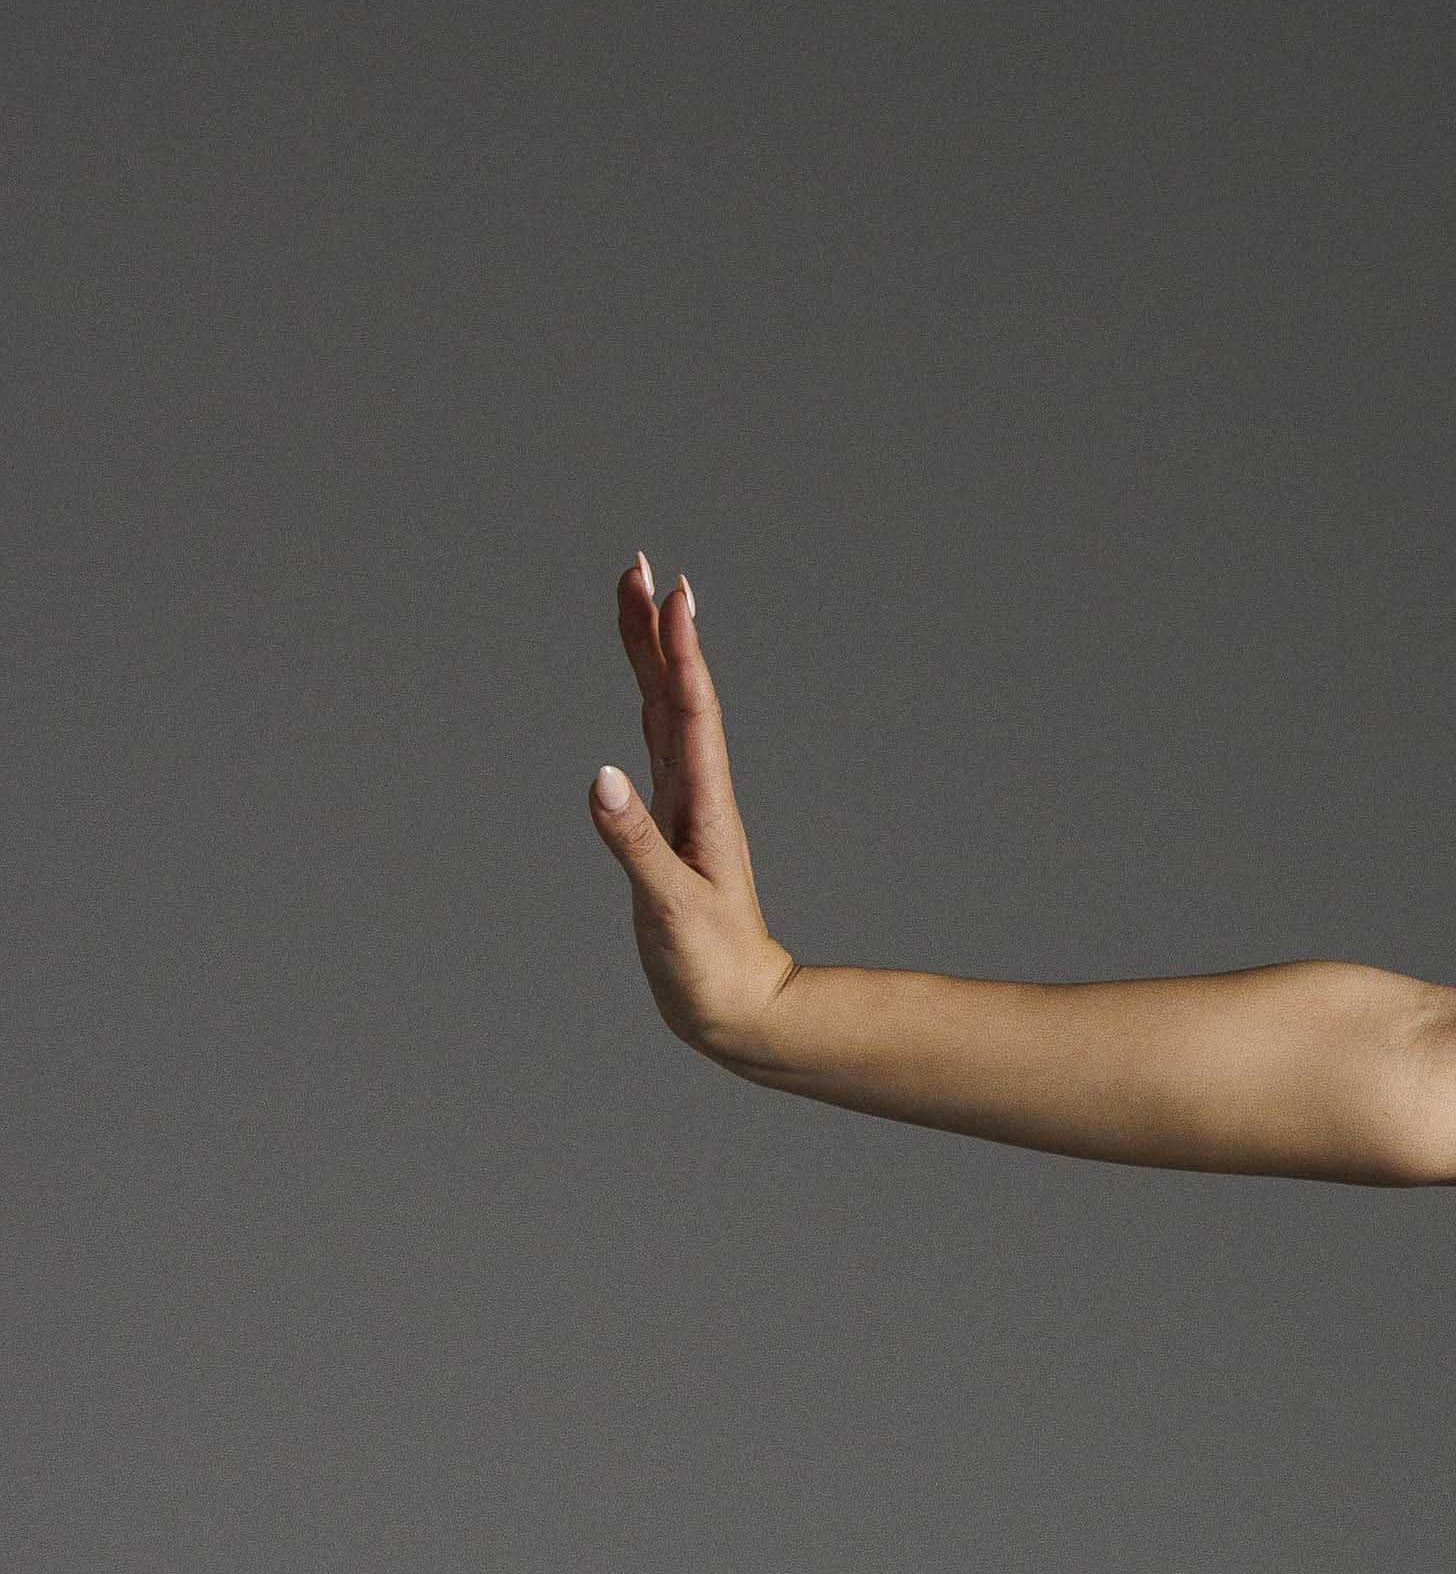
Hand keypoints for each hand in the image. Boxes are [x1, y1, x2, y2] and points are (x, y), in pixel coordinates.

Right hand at [587, 550, 795, 1062]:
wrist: (737, 1008)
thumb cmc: (709, 966)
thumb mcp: (670, 907)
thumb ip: (635, 844)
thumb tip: (599, 778)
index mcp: (702, 803)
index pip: (690, 708)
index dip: (679, 648)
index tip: (670, 589)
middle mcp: (696, 791)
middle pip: (673, 691)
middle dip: (652, 628)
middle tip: (635, 565)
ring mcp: (684, 803)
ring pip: (664, 708)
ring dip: (651, 653)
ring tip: (635, 598)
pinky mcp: (671, 823)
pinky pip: (657, 743)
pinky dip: (649, 700)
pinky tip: (645, 681)